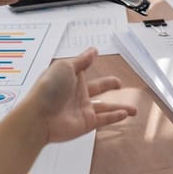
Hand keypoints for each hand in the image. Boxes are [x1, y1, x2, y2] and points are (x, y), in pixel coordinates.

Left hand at [20, 49, 138, 142]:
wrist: (39, 117)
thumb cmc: (48, 89)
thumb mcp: (65, 67)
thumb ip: (82, 60)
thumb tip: (93, 50)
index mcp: (71, 78)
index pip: (83, 68)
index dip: (88, 62)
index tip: (95, 55)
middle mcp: (77, 93)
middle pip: (97, 88)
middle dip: (108, 85)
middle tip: (118, 83)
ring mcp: (82, 109)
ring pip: (105, 107)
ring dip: (120, 107)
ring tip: (133, 109)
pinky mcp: (86, 123)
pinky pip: (104, 119)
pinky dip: (115, 117)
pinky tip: (125, 115)